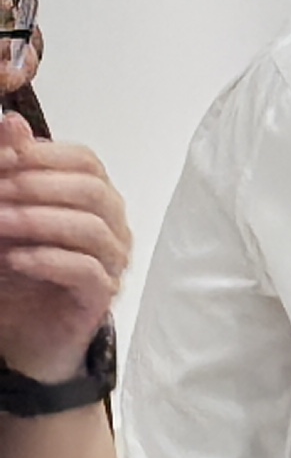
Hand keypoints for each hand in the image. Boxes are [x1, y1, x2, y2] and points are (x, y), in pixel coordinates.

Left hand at [0, 115, 128, 384]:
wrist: (21, 336)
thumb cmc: (16, 273)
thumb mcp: (5, 218)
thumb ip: (12, 172)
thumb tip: (12, 122)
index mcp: (94, 200)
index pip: (85, 161)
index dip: (43, 156)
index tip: (3, 158)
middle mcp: (112, 226)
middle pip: (92, 190)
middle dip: (38, 187)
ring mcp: (112, 262)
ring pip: (92, 228)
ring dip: (38, 221)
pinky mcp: (101, 298)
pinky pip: (88, 272)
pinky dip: (49, 261)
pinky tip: (15, 259)